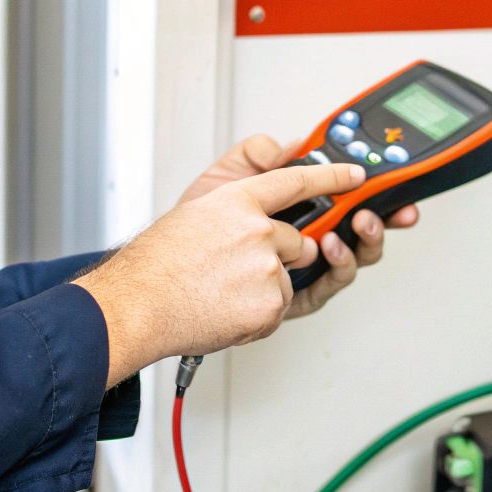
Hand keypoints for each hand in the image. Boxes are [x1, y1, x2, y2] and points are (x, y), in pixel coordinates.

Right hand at [76, 161, 362, 387]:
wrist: (135, 307)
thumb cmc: (155, 264)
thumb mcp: (195, 211)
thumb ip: (238, 202)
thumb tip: (269, 201)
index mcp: (238, 200)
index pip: (296, 180)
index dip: (330, 175)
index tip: (356, 175)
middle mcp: (257, 229)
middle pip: (297, 241)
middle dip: (276, 258)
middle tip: (232, 269)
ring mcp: (266, 267)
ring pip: (287, 279)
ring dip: (262, 289)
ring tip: (220, 291)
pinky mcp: (269, 304)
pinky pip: (278, 309)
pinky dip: (255, 316)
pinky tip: (223, 310)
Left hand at [184, 136, 417, 317]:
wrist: (163, 277)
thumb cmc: (191, 234)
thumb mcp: (223, 179)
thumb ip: (256, 154)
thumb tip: (288, 144)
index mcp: (298, 208)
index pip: (344, 193)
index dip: (370, 183)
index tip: (381, 174)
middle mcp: (309, 237)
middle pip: (363, 227)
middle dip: (385, 216)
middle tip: (380, 208)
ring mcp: (306, 268)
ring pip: (354, 256)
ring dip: (363, 240)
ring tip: (354, 225)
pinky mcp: (296, 297)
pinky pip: (329, 285)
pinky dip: (336, 266)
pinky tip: (328, 248)